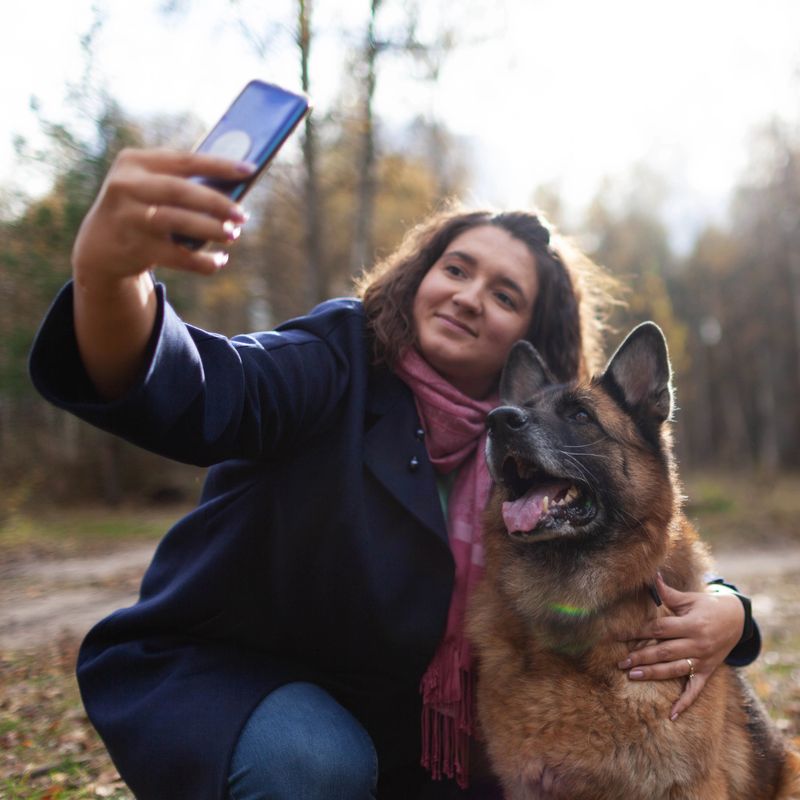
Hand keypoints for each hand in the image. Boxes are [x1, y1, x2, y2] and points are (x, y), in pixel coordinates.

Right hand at [73, 148, 252, 283]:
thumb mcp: (151, 188)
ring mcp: (128, 217)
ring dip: (210, 229)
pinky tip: (219, 261)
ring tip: (232, 235)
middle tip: (243, 214)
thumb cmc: (141, 209)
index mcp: (134, 162)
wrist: (100, 246)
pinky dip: (202, 261)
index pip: (183, 160)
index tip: (249, 170)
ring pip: (176, 221)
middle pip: (179, 191)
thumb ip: (183, 183)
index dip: (219, 165)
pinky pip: (177, 256)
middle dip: (216, 202)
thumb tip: (236, 189)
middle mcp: (126, 186)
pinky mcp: (135, 248)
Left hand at [617, 573, 744, 719]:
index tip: (619, 635)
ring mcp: (702, 659)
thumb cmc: (707, 606)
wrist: (737, 620)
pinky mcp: (707, 671)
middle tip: (621, 662)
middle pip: (663, 651)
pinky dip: (685, 703)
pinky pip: (696, 690)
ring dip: (653, 674)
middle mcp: (697, 643)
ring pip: (674, 669)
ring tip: (633, 676)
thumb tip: (651, 576)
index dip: (638, 632)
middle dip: (641, 657)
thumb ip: (668, 593)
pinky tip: (672, 715)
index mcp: (690, 624)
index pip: (659, 629)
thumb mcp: (689, 599)